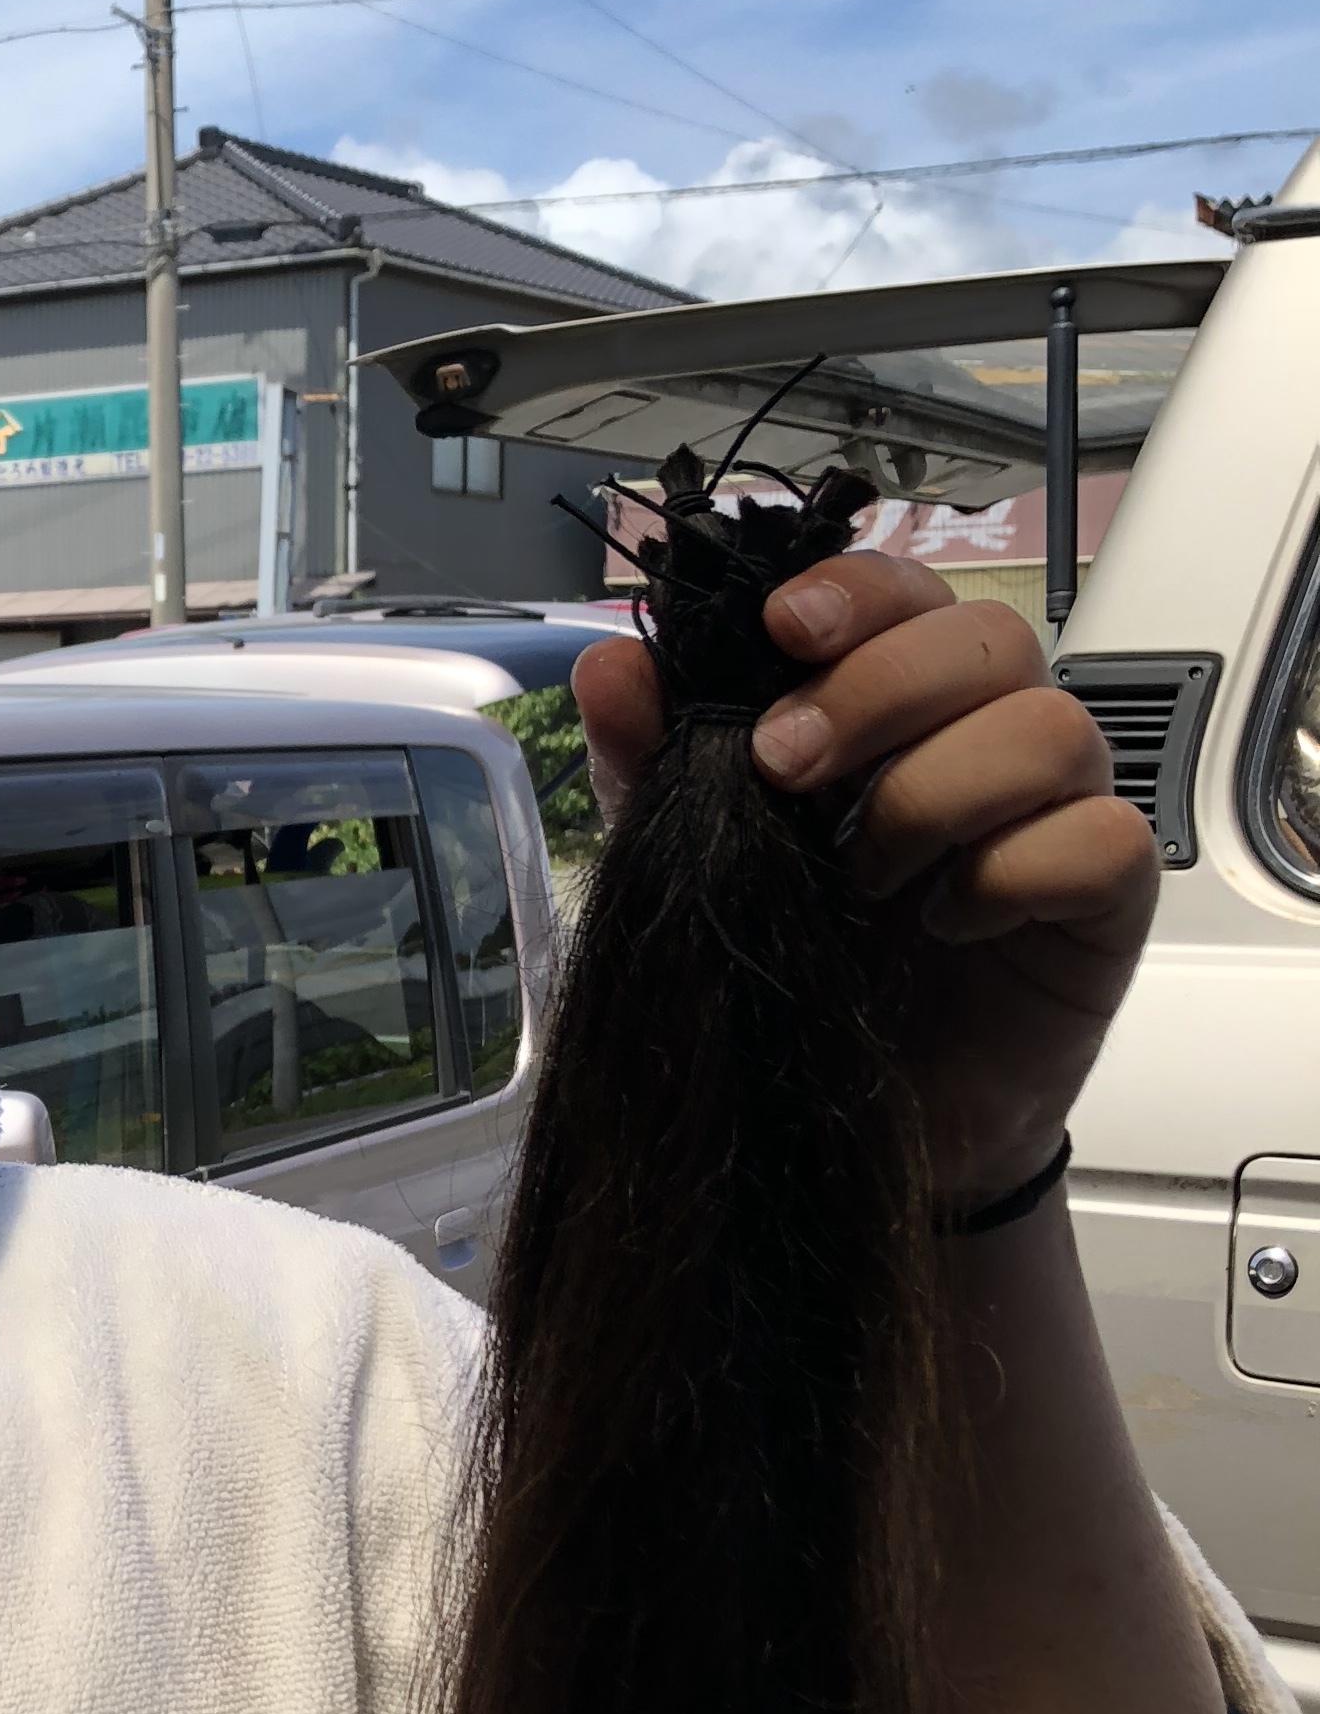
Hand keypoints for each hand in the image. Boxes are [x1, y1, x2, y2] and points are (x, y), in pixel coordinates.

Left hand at [573, 557, 1158, 1207]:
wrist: (839, 1123)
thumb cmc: (788, 969)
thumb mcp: (697, 861)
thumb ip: (655, 765)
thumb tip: (610, 669)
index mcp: (894, 704)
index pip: (906, 594)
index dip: (856, 591)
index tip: (780, 628)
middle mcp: (985, 737)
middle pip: (990, 638)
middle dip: (880, 686)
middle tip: (788, 765)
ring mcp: (1055, 814)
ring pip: (1051, 729)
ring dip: (935, 788)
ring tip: (862, 873)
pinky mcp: (1102, 901)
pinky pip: (1099, 840)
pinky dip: (1012, 870)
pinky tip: (947, 920)